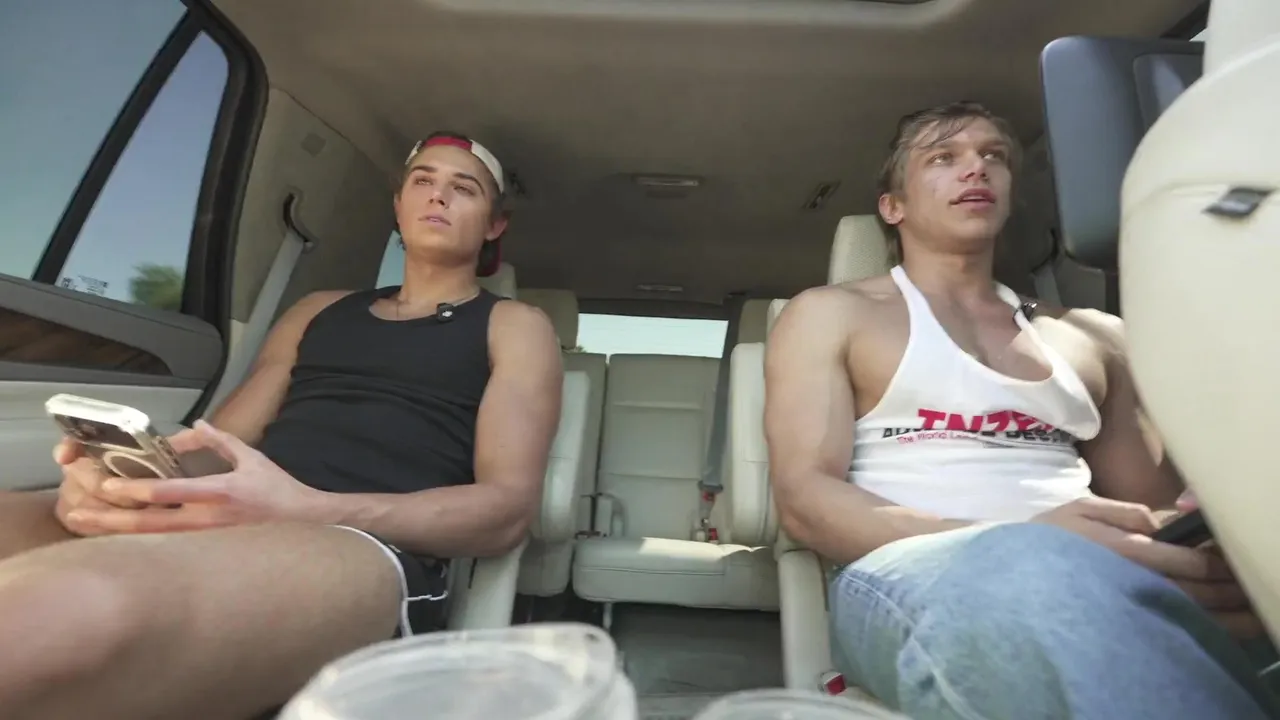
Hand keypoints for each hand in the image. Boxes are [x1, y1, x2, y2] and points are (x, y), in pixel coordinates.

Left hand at [65, 421, 326, 533]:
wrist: (302, 527)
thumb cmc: (277, 491)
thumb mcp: (252, 458)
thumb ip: (220, 440)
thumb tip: (193, 425)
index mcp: (221, 493)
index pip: (173, 493)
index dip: (140, 490)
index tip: (112, 485)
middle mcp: (207, 521)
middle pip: (150, 524)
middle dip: (111, 520)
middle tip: (78, 514)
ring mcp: (203, 541)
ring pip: (150, 541)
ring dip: (114, 535)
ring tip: (83, 527)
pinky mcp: (202, 552)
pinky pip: (161, 548)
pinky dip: (133, 543)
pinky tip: (110, 540)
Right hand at [1035, 496, 1262, 637]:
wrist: (1010, 573)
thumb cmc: (1046, 536)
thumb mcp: (1081, 508)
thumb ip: (1124, 512)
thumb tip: (1160, 522)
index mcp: (1123, 550)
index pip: (1183, 559)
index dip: (1213, 559)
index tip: (1229, 555)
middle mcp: (1129, 580)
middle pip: (1192, 589)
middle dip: (1224, 587)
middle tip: (1247, 582)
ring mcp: (1126, 605)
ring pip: (1184, 611)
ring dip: (1218, 609)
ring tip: (1241, 604)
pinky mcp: (1121, 620)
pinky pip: (1165, 624)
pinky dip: (1193, 624)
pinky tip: (1211, 621)